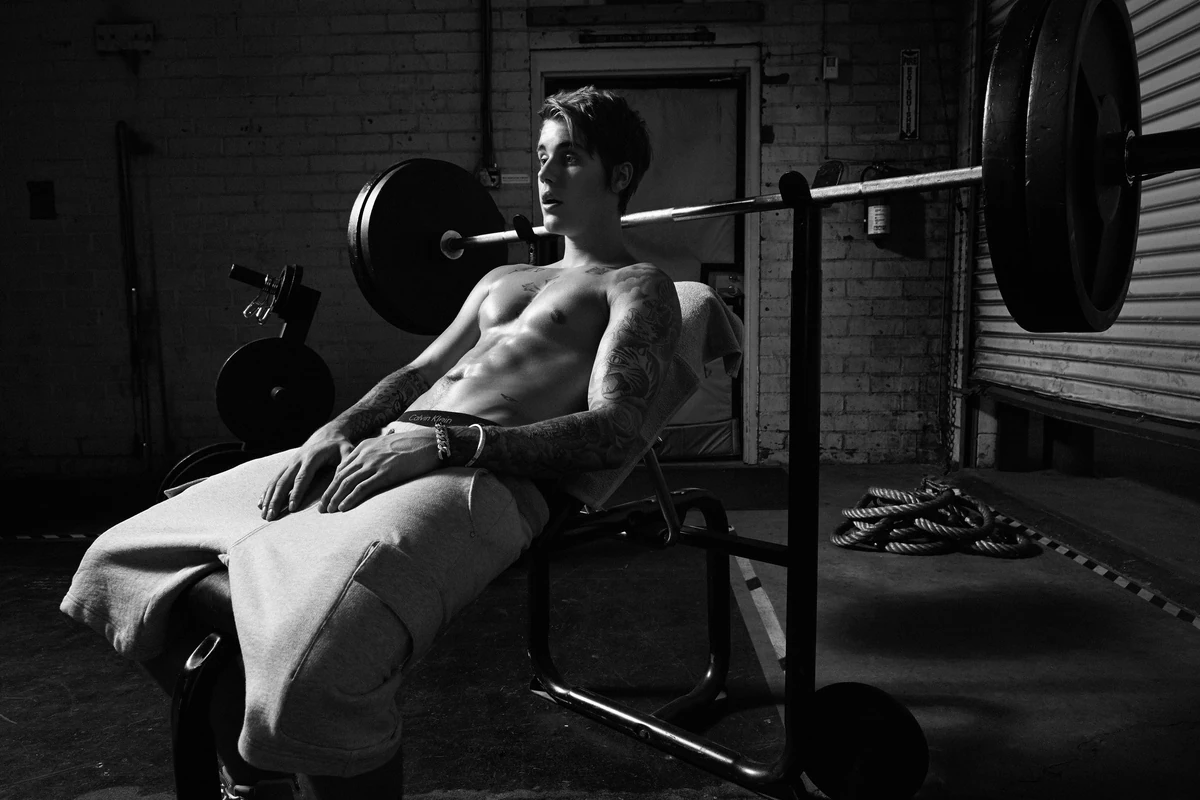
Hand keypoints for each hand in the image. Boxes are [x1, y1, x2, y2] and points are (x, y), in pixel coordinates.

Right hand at [260, 429, 353, 520]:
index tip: (291, 508)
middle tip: (270, 517)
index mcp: (312, 457)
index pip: (302, 477)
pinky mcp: (287, 466)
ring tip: (264, 514)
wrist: (327, 434)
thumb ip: (347, 465)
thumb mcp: (347, 452)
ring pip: (276, 481)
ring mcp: (290, 463)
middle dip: (276, 500)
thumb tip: (345, 482)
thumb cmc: (339, 446)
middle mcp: (297, 460)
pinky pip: (274, 479)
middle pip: (284, 481)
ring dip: (269, 498)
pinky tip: (261, 503)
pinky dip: (267, 491)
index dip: (297, 493)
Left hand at [319, 423, 440, 513]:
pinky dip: (350, 499)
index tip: (328, 495)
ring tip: (329, 511)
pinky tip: (343, 508)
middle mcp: (366, 454)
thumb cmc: (414, 445)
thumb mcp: (388, 444)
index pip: (342, 467)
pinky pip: (362, 488)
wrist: (430, 442)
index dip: (333, 483)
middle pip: (341, 476)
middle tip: (321, 508)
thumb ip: (376, 454)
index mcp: (365, 447)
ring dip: (335, 498)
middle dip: (329, 493)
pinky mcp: (385, 473)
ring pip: (347, 483)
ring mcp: (375, 463)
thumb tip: (371, 468)